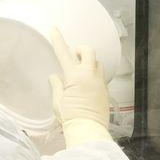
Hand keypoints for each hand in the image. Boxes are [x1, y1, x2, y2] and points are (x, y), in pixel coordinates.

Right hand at [48, 28, 111, 146]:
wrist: (88, 130)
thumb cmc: (70, 117)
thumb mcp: (58, 101)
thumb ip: (57, 85)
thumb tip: (56, 77)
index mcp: (74, 76)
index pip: (64, 53)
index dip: (58, 40)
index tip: (54, 29)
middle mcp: (89, 75)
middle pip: (88, 51)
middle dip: (80, 49)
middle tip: (74, 55)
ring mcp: (99, 82)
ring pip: (97, 62)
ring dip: (88, 62)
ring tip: (80, 71)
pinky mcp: (105, 90)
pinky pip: (100, 75)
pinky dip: (93, 74)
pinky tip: (86, 84)